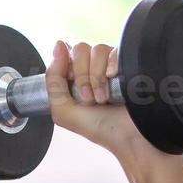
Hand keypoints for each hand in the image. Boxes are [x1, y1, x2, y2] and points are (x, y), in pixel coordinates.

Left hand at [43, 39, 153, 158]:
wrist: (130, 137)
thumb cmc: (100, 128)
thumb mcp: (62, 110)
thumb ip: (52, 79)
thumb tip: (58, 45)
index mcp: (76, 77)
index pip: (66, 54)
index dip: (66, 67)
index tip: (72, 86)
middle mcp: (94, 69)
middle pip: (80, 49)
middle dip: (82, 76)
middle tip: (89, 98)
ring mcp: (113, 65)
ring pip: (97, 49)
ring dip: (97, 77)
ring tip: (103, 98)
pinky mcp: (130, 63)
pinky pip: (116, 50)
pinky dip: (112, 66)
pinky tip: (115, 81)